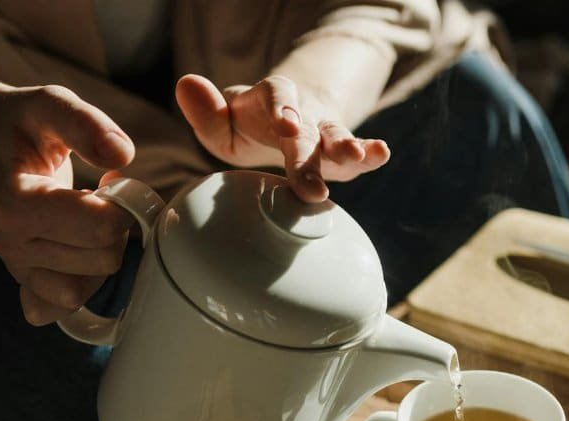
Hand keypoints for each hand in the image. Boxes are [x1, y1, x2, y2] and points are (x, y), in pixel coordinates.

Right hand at [0, 81, 135, 325]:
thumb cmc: (25, 123)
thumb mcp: (52, 104)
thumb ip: (87, 124)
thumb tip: (122, 155)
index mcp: (16, 202)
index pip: (100, 227)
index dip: (125, 205)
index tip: (115, 182)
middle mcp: (10, 243)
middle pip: (104, 259)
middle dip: (119, 229)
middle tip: (106, 199)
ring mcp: (18, 268)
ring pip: (92, 287)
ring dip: (106, 254)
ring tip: (92, 221)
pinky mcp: (28, 283)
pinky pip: (67, 308)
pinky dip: (88, 285)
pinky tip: (84, 252)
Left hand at [175, 74, 389, 201]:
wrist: (278, 127)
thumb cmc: (245, 128)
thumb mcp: (221, 123)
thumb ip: (206, 111)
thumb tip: (187, 84)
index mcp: (271, 98)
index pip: (278, 96)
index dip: (284, 109)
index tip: (288, 127)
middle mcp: (302, 112)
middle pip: (309, 131)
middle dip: (312, 158)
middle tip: (314, 189)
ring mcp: (323, 133)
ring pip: (337, 137)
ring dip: (350, 148)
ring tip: (364, 156)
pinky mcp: (338, 155)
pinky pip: (356, 156)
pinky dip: (369, 155)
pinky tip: (381, 155)